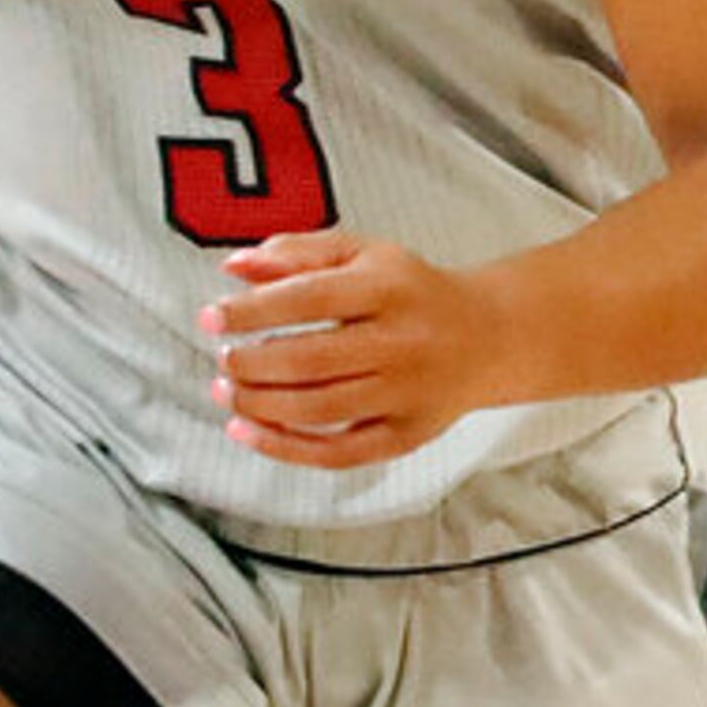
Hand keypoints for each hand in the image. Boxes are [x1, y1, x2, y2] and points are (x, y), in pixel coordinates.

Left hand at [203, 230, 509, 468]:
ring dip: (257, 404)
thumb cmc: (416, 293)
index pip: (309, 297)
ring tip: (230, 391)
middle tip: (226, 358)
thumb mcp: (365, 255)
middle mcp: (405, 341)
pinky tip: (249, 432)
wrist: (491, 334)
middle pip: (309, 359)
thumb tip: (235, 267)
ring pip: (317, 409)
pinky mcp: (408, 432)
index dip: (251, 310)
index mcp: (392, 287)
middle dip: (249, 363)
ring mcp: (408, 392)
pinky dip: (284, 448)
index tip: (214, 317)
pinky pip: (338, 452)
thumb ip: (299, 253)